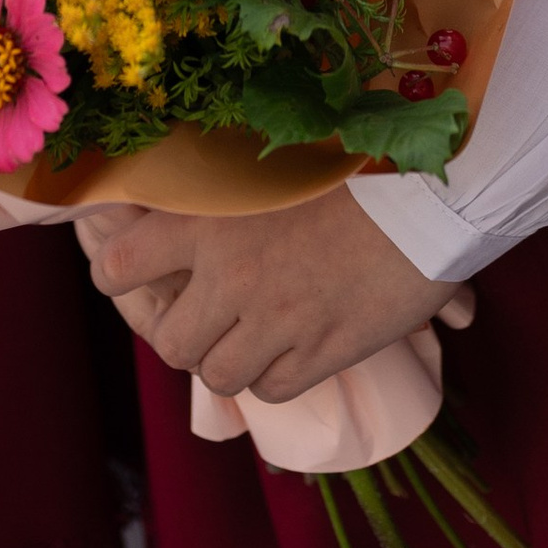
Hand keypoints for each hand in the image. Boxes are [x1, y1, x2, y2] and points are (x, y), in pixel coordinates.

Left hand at [77, 188, 454, 400]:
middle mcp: (232, 276)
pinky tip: (294, 342)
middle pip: (171, 342)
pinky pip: (271, 390)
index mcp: (209, 218)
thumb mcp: (273, 157)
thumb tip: (173, 188)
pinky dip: (275, 374)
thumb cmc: (355, 158)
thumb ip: (222, 181)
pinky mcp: (320, 355)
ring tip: (252, 330)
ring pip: (218, 375)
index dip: (117, 272)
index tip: (127, 269)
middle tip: (205, 315)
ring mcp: (276, 322)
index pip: (119, 263)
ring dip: (229, 358)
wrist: (430, 192)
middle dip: (183, 334)